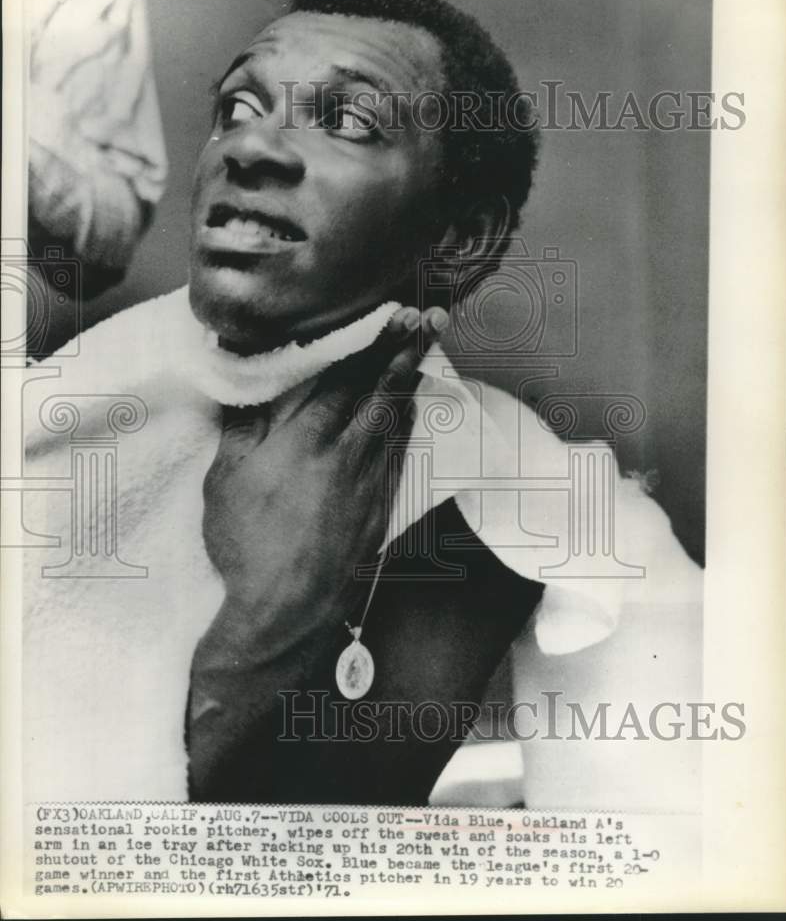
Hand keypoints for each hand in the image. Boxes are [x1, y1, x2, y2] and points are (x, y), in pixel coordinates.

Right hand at [199, 305, 449, 659]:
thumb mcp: (225, 479)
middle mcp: (345, 453)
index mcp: (305, 440)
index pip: (344, 378)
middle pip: (378, 390)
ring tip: (424, 347)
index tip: (388, 314)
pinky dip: (407, 422)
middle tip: (424, 317)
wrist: (284, 608)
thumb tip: (247, 383)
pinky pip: (399, 452)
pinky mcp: (380, 506)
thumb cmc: (246, 544)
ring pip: (395, 418)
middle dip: (401, 350)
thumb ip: (242, 426)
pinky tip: (411, 407)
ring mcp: (369, 480)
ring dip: (410, 379)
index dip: (368, 343)